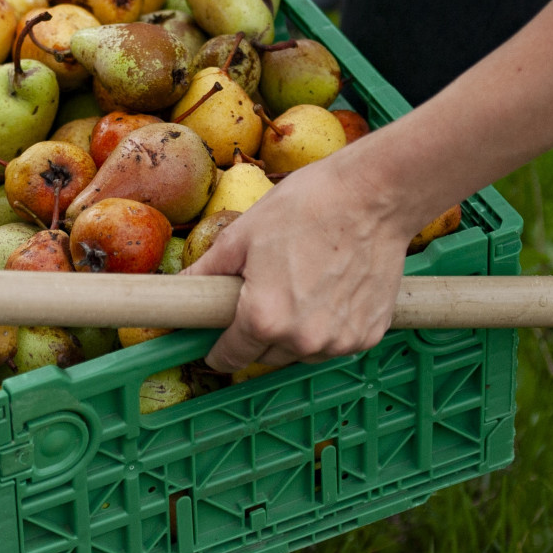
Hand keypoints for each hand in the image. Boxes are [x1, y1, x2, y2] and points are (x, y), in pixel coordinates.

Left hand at [190, 151, 413, 371]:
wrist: (373, 195)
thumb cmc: (307, 206)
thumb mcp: (242, 234)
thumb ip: (207, 272)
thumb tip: (180, 289)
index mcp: (264, 319)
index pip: (229, 357)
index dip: (217, 349)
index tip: (216, 340)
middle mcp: (303, 340)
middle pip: (266, 358)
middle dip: (257, 336)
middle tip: (262, 297)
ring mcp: (340, 341)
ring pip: (302, 351)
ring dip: (295, 334)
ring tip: (301, 288)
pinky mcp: (370, 334)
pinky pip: (337, 341)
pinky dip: (329, 326)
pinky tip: (331, 290)